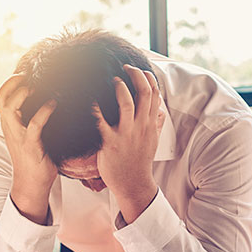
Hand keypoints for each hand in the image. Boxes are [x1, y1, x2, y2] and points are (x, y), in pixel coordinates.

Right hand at [0, 73, 56, 223]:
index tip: (27, 74)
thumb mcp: (28, 134)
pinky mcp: (31, 145)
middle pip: (1, 97)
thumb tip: (47, 98)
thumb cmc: (34, 157)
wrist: (31, 184)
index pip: (0, 95)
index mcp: (9, 123)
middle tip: (31, 76)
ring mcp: (18, 136)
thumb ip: (31, 118)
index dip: (11, 81)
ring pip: (10, 108)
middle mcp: (10, 127)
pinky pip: (34, 124)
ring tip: (39, 87)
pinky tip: (54, 103)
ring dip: (23, 94)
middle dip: (14, 82)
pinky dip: (44, 111)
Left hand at [93, 65, 160, 223]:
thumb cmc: (140, 162)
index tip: (140, 69)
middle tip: (125, 66)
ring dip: (120, 87)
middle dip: (136, 74)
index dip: (148, 77)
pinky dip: (96, 109)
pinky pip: (102, 123)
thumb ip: (157, 124)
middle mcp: (140, 126)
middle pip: (145, 92)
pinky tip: (90, 100)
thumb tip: (161, 110)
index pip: (155, 94)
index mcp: (150, 124)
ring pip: (127, 103)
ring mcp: (126, 134)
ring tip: (113, 79)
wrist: (133, 184)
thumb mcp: (153, 142)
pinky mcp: (111, 143)